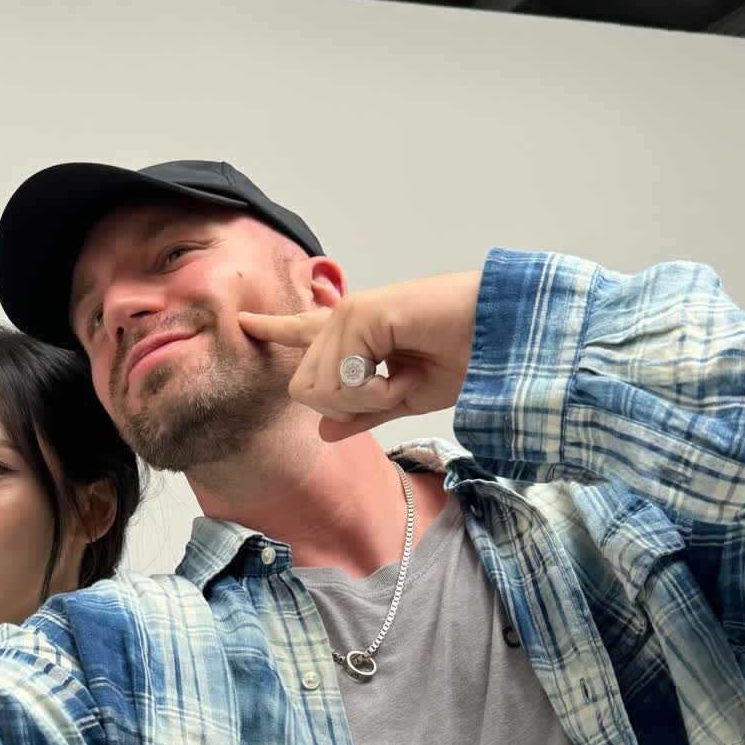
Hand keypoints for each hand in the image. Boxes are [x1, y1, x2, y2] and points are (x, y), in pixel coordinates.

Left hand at [239, 272, 482, 442]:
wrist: (501, 338)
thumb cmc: (466, 356)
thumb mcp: (408, 397)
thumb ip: (363, 412)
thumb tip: (324, 430)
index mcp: (358, 333)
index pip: (304, 333)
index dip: (272, 329)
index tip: (243, 322)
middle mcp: (346, 318)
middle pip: (304, 388)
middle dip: (347, 406)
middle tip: (392, 390)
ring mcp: (350, 314)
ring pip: (318, 390)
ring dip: (365, 400)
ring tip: (403, 377)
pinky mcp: (360, 314)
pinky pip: (343, 381)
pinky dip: (377, 392)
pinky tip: (404, 373)